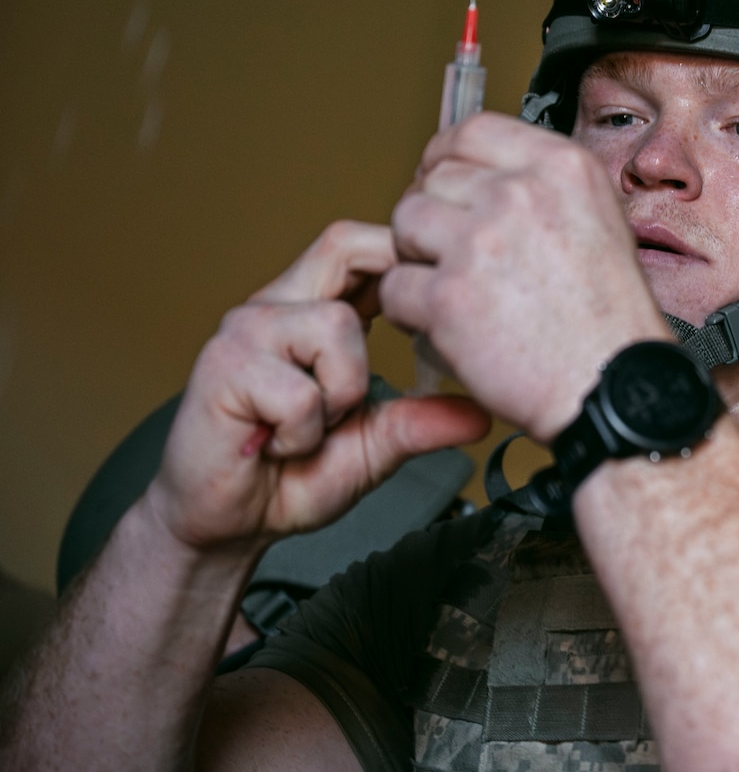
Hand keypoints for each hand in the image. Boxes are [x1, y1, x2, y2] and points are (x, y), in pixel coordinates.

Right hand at [145, 221, 490, 551]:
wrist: (224, 525)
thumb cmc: (290, 477)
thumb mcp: (374, 446)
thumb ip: (421, 421)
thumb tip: (481, 414)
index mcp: (308, 310)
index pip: (359, 247)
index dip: (401, 254)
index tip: (428, 304)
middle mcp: (274, 307)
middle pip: (342, 246)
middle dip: (382, 293)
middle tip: (383, 357)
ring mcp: (245, 332)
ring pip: (336, 327)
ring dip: (342, 392)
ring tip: (314, 427)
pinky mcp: (223, 367)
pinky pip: (301, 392)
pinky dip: (304, 433)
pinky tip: (278, 446)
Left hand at [381, 113, 670, 441]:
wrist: (613, 386)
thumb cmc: (611, 321)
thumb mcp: (601, 222)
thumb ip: (544, 190)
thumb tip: (489, 178)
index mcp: (561, 168)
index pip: (473, 131)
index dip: (445, 157)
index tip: (439, 178)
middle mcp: (519, 195)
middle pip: (433, 180)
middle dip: (432, 216)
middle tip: (450, 254)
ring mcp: (479, 243)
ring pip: (404, 227)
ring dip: (416, 258)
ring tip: (451, 290)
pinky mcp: (448, 298)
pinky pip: (396, 286)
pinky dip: (411, 310)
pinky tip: (447, 326)